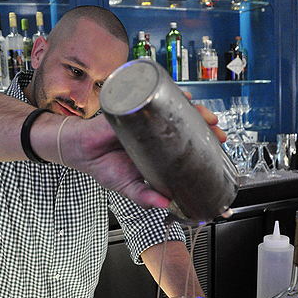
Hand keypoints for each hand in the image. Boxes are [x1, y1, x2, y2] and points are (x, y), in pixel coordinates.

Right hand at [66, 93, 226, 208]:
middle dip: (203, 124)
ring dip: (192, 108)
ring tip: (205, 114)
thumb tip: (165, 204)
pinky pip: (152, 97)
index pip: (183, 143)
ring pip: (173, 108)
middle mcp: (153, 131)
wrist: (81, 152)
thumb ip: (146, 197)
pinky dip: (168, 93)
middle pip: (184, 123)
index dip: (201, 144)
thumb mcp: (128, 187)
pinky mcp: (132, 107)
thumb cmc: (104, 167)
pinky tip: (183, 95)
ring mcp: (143, 117)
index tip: (216, 147)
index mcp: (157, 149)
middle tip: (217, 130)